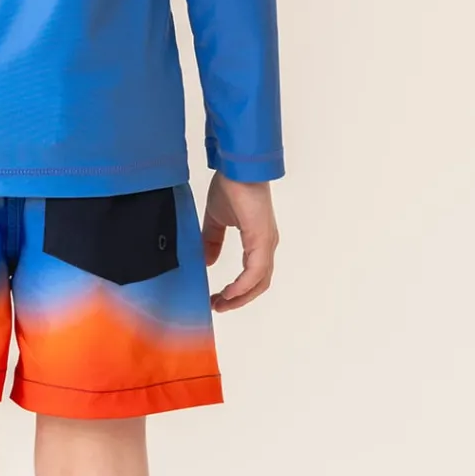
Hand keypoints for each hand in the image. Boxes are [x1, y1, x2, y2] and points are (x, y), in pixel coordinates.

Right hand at [201, 175, 277, 310]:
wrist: (236, 168)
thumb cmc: (231, 187)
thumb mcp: (216, 220)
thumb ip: (212, 241)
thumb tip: (208, 262)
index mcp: (258, 241)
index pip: (252, 275)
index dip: (237, 291)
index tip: (216, 298)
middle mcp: (266, 246)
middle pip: (259, 284)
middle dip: (238, 300)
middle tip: (217, 306)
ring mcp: (266, 244)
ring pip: (260, 282)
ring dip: (240, 297)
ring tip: (220, 304)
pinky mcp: (262, 240)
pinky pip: (255, 271)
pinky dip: (242, 286)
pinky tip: (228, 292)